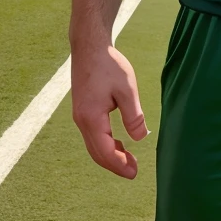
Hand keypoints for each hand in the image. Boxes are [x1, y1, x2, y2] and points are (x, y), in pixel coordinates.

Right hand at [71, 44, 146, 178]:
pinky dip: (105, 145)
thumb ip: (134, 116)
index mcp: (92, 118)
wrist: (89, 47)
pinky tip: (119, 143)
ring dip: (110, 155)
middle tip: (134, 171)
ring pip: (93, 145)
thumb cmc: (109, 65)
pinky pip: (92, 135)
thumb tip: (140, 138)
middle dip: (115, 165)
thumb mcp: (127, 90)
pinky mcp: (82, 111)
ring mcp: (79, 116)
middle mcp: (81, 120)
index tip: (134, 172)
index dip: (119, 165)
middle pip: (97, 153)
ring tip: (129, 160)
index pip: (105, 151)